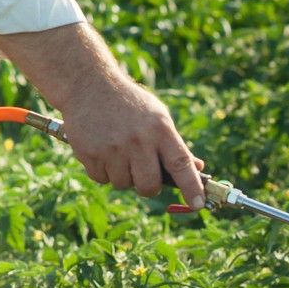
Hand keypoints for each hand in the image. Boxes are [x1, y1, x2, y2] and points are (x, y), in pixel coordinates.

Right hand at [0, 22, 205, 206]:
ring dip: (122, 175)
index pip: (181, 164)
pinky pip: (102, 179)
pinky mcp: (89, 153)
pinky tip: (102, 149)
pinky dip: (103, 171)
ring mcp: (112, 147)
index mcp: (160, 129)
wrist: (89, 84)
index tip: (199, 203)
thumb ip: (174, 145)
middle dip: (148, 187)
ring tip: (117, 151)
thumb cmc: (130, 105)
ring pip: (124, 185)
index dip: (191, 187)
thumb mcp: (158, 117)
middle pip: (149, 186)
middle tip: (143, 174)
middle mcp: (138, 139)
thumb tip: (197, 168)